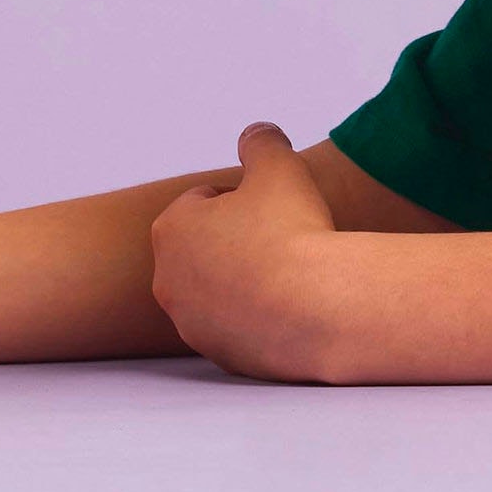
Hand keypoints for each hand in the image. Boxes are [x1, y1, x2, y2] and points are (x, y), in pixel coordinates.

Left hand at [149, 123, 343, 380]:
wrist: (322, 307)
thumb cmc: (294, 231)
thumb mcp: (279, 166)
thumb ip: (261, 142)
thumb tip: (258, 133)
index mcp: (170, 230)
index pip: (203, 203)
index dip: (242, 201)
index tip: (271, 210)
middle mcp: (169, 281)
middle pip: (206, 251)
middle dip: (237, 245)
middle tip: (280, 243)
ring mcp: (194, 325)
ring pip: (220, 294)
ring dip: (246, 285)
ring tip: (289, 279)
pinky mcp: (223, 358)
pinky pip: (241, 331)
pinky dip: (261, 321)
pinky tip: (293, 311)